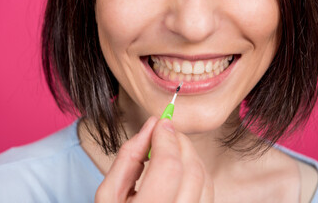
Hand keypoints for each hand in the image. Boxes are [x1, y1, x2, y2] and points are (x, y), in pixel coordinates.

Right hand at [95, 116, 214, 202]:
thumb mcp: (109, 195)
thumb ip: (128, 157)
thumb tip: (151, 126)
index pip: (168, 168)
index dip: (166, 139)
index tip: (161, 122)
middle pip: (191, 171)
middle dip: (180, 142)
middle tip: (167, 132)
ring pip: (204, 179)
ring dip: (190, 154)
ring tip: (172, 149)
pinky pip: (209, 191)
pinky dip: (197, 170)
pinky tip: (181, 167)